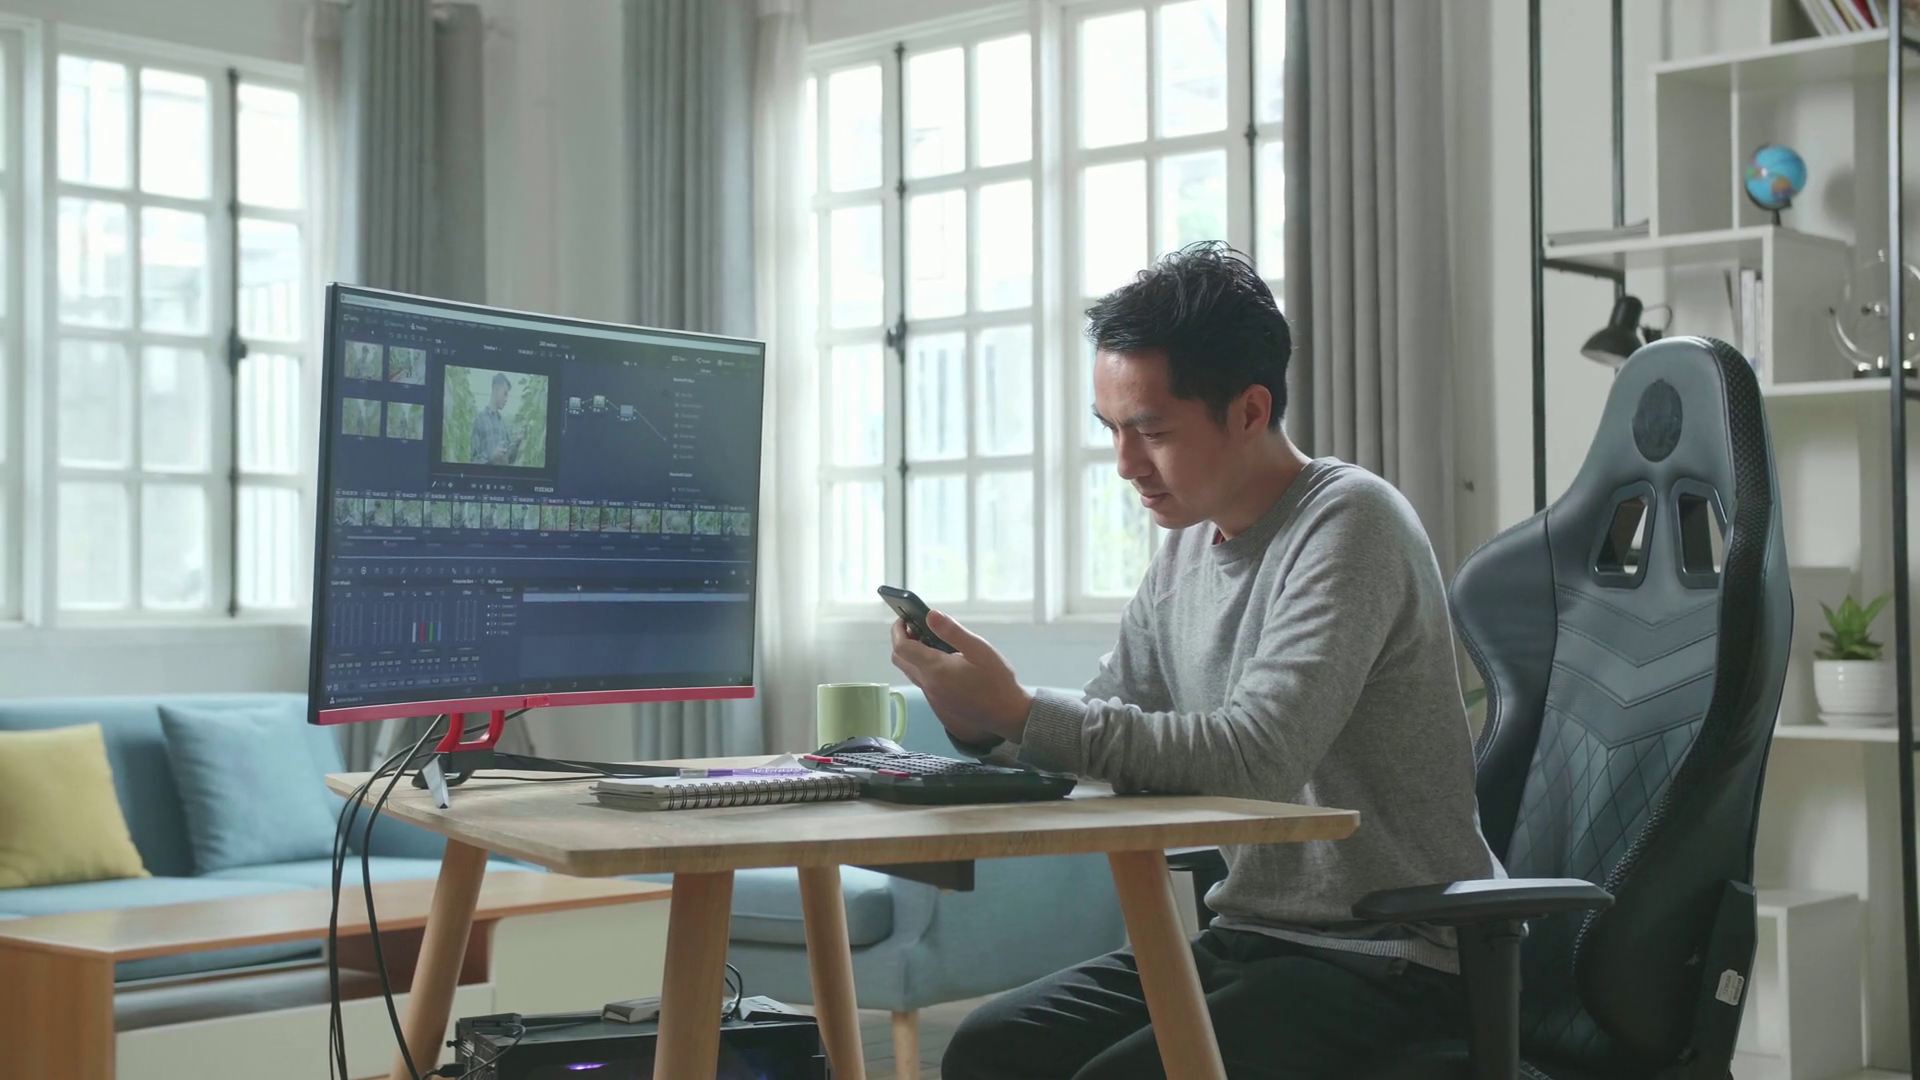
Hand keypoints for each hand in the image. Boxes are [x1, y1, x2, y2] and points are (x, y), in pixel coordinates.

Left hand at [889, 611, 1033, 743]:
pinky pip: (921, 681)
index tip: (906, 617)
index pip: (902, 647)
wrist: (1007, 715)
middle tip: (917, 628)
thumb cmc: (997, 681)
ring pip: (909, 671)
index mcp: (935, 669)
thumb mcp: (979, 649)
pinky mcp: (938, 703)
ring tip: (932, 641)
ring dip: (912, 654)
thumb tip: (930, 615)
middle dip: (901, 640)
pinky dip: (922, 667)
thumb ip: (952, 632)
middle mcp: (928, 684)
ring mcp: (932, 696)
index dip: (899, 629)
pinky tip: (944, 661)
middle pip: (899, 660)